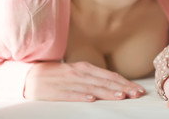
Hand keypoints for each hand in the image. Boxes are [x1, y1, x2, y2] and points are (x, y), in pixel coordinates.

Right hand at [24, 61, 145, 101]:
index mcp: (86, 67)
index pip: (110, 76)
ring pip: (92, 88)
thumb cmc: (58, 75)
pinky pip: (71, 94)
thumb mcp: (78, 72)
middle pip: (105, 81)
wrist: (31, 75)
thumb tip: (114, 83)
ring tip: (121, 96)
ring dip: (107, 92)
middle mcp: (80, 72)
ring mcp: (69, 81)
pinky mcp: (57, 91)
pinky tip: (92, 100)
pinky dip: (82, 96)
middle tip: (136, 94)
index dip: (125, 82)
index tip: (137, 89)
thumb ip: (94, 77)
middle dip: (123, 88)